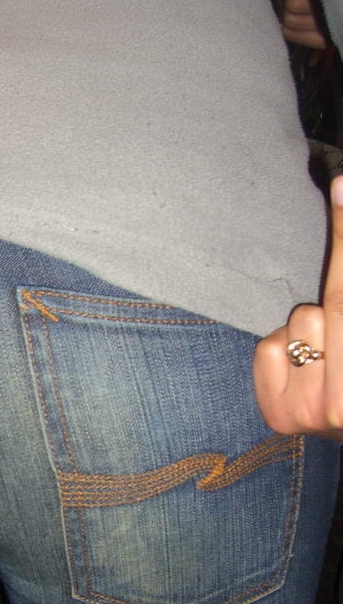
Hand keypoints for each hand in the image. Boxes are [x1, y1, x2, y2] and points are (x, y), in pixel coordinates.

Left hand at [254, 175, 342, 439]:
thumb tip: (342, 187)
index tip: (340, 187)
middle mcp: (342, 404)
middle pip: (329, 308)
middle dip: (335, 305)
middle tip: (339, 336)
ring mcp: (309, 415)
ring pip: (298, 324)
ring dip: (311, 329)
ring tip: (330, 360)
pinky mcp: (278, 417)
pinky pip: (269, 347)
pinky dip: (283, 349)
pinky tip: (304, 371)